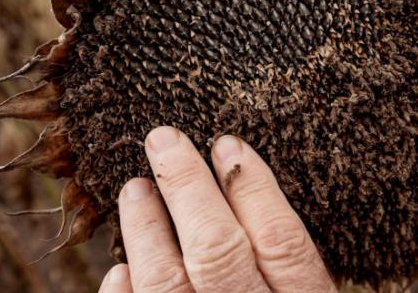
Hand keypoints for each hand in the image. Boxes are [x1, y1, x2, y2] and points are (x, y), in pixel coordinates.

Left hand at [97, 127, 336, 292]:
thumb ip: (296, 270)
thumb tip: (250, 190)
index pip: (280, 238)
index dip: (253, 186)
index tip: (229, 143)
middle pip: (218, 249)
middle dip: (188, 187)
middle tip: (164, 140)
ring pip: (168, 283)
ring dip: (146, 231)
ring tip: (134, 189)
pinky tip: (121, 269)